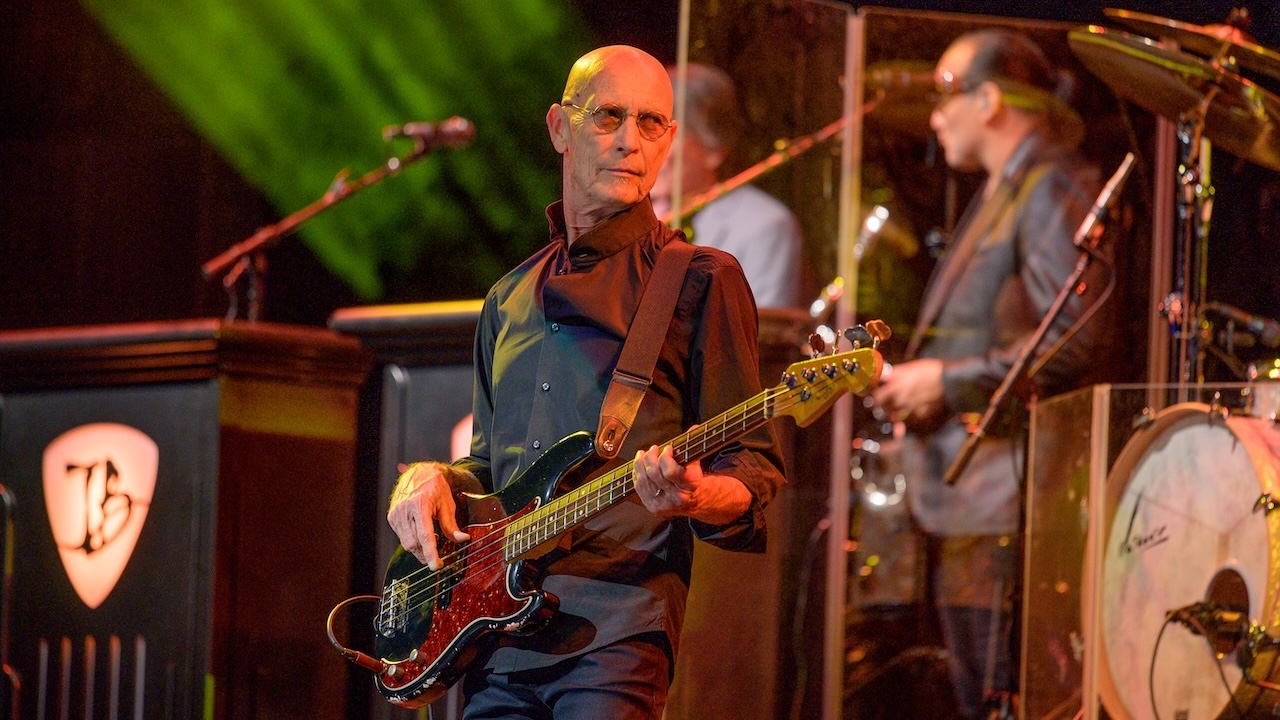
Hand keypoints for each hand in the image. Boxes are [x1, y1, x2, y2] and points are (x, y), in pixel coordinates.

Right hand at [387, 461, 471, 569]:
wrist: (418, 472)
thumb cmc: (435, 486)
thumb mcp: (447, 503)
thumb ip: (452, 525)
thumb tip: (462, 539)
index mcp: (420, 505)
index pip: (425, 536)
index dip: (430, 553)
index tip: (435, 566)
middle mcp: (404, 510)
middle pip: (414, 543)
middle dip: (425, 555)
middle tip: (437, 559)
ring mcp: (396, 514)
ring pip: (406, 543)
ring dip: (419, 549)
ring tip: (430, 542)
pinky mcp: (392, 517)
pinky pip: (402, 537)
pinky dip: (412, 541)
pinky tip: (421, 535)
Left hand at [633, 442, 750, 524]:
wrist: (696, 500)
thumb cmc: (694, 477)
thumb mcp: (696, 462)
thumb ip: (693, 445)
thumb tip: (694, 427)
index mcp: (690, 486)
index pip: (670, 471)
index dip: (665, 457)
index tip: (668, 448)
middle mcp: (676, 497)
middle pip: (654, 474)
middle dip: (650, 458)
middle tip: (653, 448)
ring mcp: (664, 504)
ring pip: (644, 481)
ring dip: (640, 464)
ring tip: (643, 454)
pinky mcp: (653, 507)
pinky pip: (639, 488)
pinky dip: (637, 474)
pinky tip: (639, 465)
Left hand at [871, 358, 944, 426]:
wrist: (950, 381)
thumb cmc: (930, 370)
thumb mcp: (909, 367)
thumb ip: (893, 373)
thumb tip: (881, 374)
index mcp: (895, 388)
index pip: (876, 398)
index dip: (875, 397)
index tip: (876, 394)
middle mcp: (900, 401)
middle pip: (886, 408)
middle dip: (885, 405)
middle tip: (889, 398)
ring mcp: (911, 409)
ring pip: (898, 413)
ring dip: (898, 409)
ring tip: (905, 400)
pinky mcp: (922, 415)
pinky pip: (913, 415)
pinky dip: (913, 412)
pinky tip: (918, 403)